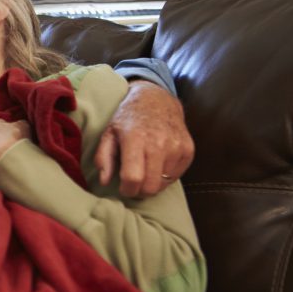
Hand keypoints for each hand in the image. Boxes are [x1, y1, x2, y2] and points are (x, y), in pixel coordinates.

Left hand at [95, 80, 193, 197]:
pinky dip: (165, 176)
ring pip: (164, 184)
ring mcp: (176, 147)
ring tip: (145, 170)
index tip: (124, 188)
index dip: (127, 189)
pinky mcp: (188, 150)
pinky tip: (157, 164)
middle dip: (140, 191)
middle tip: (134, 185)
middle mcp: (158, 144)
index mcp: (135, 139)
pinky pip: (176, 177)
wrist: (157, 100)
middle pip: (150, 186)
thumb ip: (103, 158)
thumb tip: (104, 181)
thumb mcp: (109, 133)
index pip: (133, 177)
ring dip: (152, 183)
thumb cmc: (128, 118)